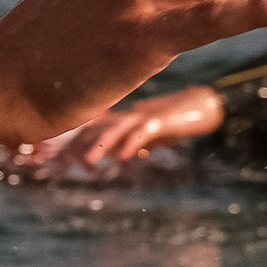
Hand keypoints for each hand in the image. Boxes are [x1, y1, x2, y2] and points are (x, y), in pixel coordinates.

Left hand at [64, 85, 224, 166]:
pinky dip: (131, 144)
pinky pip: (142, 133)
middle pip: (98, 129)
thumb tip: (120, 154)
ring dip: (101, 145)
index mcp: (126, 118)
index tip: (61, 160)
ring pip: (117, 129)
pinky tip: (124, 157)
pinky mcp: (161, 121)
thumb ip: (136, 143)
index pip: (94, 130)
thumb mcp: (154, 135)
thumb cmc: (178, 120)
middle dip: (80, 145)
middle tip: (65, 163)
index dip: (77, 144)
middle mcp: (131, 115)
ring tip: (89, 161)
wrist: (206, 104)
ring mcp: (145, 116)